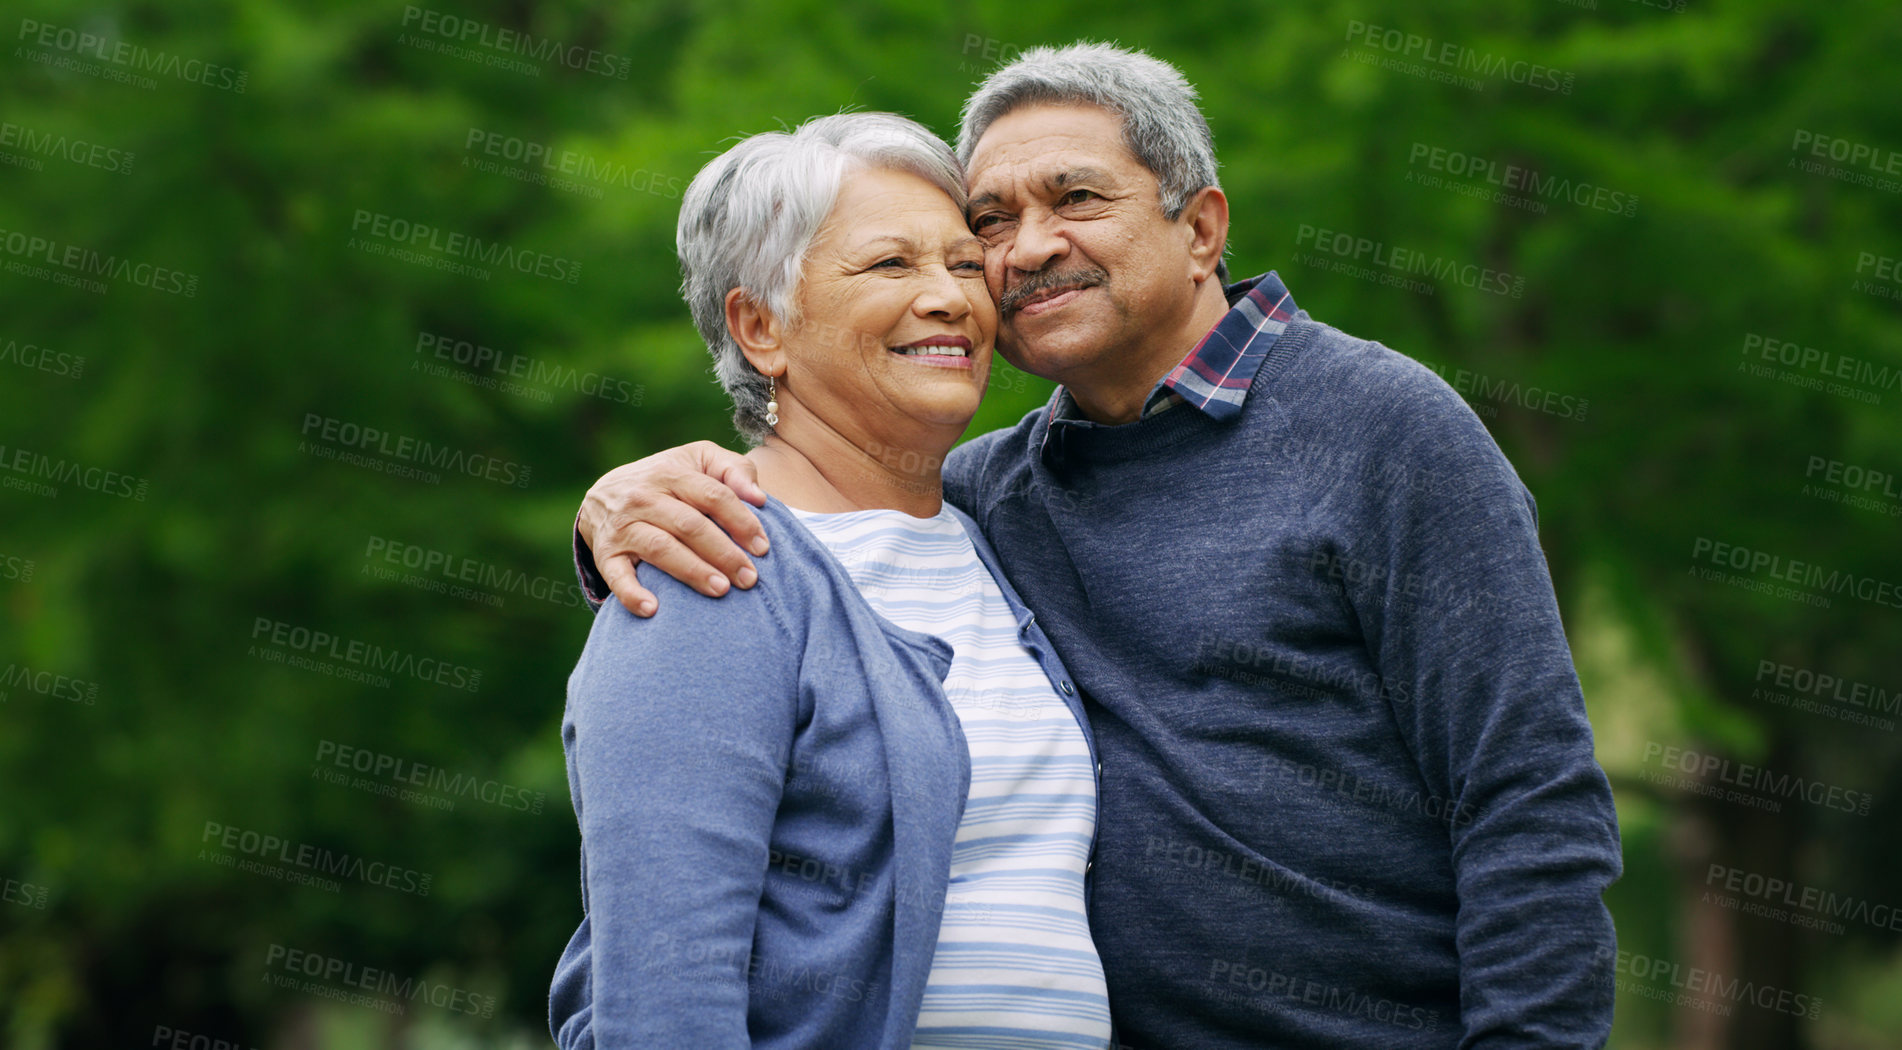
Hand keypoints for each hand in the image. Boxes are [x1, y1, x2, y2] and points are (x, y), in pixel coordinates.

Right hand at [577, 441, 768, 616]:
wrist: (604, 495)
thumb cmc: (667, 480)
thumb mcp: (698, 460)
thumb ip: (732, 469)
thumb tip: (758, 497)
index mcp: (671, 473)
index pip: (713, 496)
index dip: (741, 521)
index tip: (763, 547)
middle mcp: (643, 497)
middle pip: (690, 525)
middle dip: (724, 553)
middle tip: (749, 578)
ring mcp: (623, 526)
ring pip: (660, 548)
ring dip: (692, 571)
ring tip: (721, 589)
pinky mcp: (605, 554)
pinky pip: (617, 576)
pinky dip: (631, 594)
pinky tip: (653, 609)